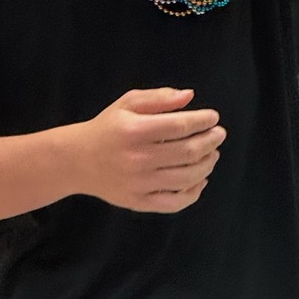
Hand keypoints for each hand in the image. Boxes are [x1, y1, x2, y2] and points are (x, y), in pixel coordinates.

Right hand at [75, 88, 225, 213]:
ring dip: (207, 165)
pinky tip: (200, 180)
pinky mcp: (138, 202)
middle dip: (210, 142)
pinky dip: (193, 193)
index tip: (213, 117)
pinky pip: (174, 203)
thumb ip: (159, 98)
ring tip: (213, 154)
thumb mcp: (128, 103)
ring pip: (186, 178)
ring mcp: (139, 183)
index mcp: (134, 131)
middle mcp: (137, 159)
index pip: (180, 126)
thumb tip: (190, 96)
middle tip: (219, 135)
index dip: (202, 121)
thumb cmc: (108, 127)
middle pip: (187, 152)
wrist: (78, 161)